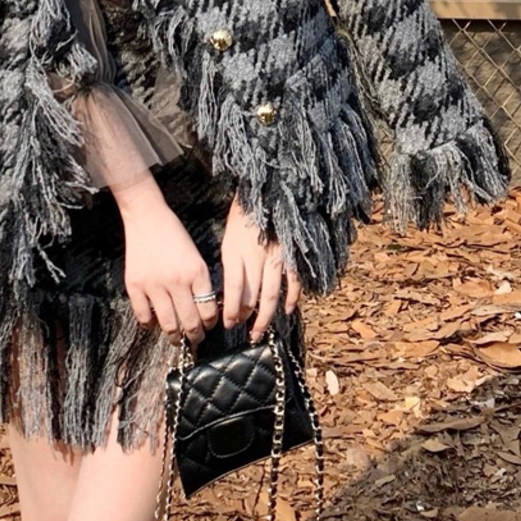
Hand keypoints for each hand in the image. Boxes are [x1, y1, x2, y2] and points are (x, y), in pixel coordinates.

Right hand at [111, 170, 218, 345]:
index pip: (208, 310)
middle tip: (196, 340)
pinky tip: (154, 324)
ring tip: (177, 339)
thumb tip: (203, 308)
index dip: (210, 323)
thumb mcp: (196, 256)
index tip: (208, 326)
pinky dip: (150, 324)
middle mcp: (177, 281)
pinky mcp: (135, 285)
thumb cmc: (174, 234)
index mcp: (196, 272)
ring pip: (168, 324)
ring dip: (175, 337)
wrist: (147, 217)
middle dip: (196, 336)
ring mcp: (154, 285)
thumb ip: (200, 281)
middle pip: (190, 322)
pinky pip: (144, 316)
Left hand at [221, 192, 300, 342]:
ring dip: (265, 316)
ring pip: (270, 294)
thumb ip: (230, 260)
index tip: (227, 323)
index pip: (233, 288)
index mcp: (235, 249)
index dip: (230, 309)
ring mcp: (276, 256)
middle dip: (245, 317)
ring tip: (259, 332)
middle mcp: (255, 256)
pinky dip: (292, 297)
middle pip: (250, 295)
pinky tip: (288, 310)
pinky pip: (293, 281)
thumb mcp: (228, 234)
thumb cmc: (244, 211)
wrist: (268, 188)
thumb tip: (230, 288)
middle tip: (242, 332)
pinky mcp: (292, 253)